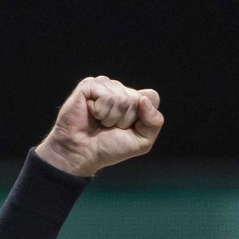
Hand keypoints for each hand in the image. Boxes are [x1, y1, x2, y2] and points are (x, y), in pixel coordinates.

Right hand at [35, 76, 163, 176]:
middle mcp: (120, 90)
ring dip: (111, 117)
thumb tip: (144, 100)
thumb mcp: (142, 140)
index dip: (145, 116)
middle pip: (137, 99)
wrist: (83, 153)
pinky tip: (91, 114)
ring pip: (122, 98)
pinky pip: (106, 97)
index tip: (130, 128)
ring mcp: (104, 85)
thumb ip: (155, 121)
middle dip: (126, 120)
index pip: (152, 97)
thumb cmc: (110, 147)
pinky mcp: (89, 85)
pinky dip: (100, 111)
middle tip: (110, 127)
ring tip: (100, 122)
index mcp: (134, 99)